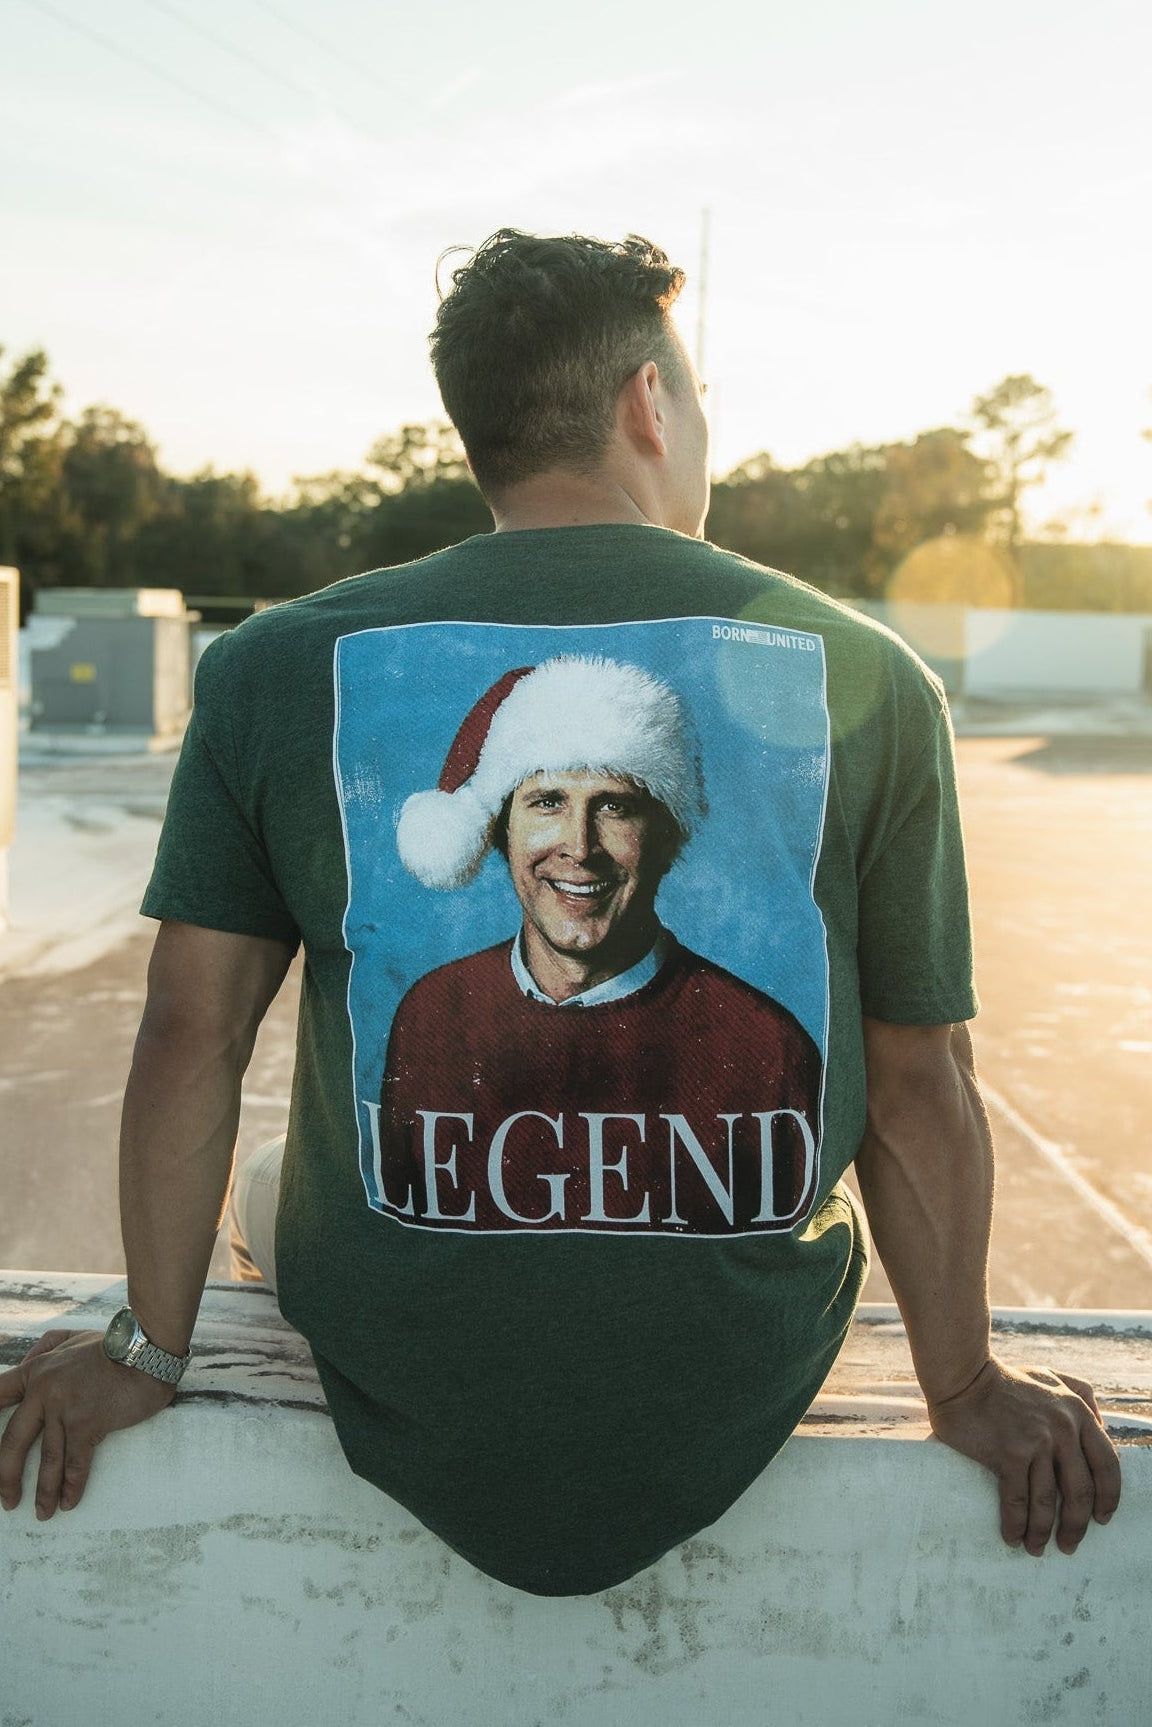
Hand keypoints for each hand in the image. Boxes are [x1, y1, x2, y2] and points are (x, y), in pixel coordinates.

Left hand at [0, 1330, 175, 1519]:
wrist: (144, 1351)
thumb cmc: (112, 1345)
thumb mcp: (73, 1337)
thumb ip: (48, 1346)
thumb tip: (27, 1361)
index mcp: (37, 1370)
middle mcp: (44, 1392)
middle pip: (13, 1441)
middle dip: (6, 1476)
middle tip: (7, 1499)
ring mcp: (64, 1410)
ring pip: (46, 1459)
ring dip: (43, 1491)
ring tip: (43, 1512)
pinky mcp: (87, 1424)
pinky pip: (76, 1463)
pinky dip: (72, 1486)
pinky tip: (69, 1502)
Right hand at [927, 1355, 1120, 1556]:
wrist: (963, 1376)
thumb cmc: (1006, 1380)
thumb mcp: (1051, 1377)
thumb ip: (1081, 1394)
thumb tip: (1102, 1426)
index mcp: (1077, 1413)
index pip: (1107, 1465)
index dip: (1108, 1498)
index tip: (1102, 1518)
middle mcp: (1062, 1429)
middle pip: (1081, 1491)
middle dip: (1077, 1526)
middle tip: (1069, 1544)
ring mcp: (1036, 1442)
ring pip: (1048, 1502)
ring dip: (1043, 1532)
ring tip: (1037, 1548)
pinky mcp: (1009, 1453)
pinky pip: (1017, 1500)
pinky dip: (1017, 1524)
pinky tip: (1013, 1537)